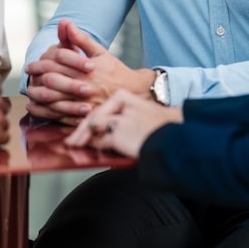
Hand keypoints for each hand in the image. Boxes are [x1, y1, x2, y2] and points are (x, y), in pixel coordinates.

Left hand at [26, 20, 153, 123]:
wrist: (134, 93)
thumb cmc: (115, 70)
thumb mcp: (99, 52)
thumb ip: (80, 39)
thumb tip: (64, 22)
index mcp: (87, 68)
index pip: (57, 63)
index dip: (41, 63)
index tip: (30, 66)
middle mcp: (85, 85)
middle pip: (52, 80)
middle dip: (37, 78)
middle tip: (28, 76)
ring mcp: (85, 103)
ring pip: (54, 100)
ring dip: (38, 96)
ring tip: (29, 92)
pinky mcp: (85, 117)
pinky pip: (60, 116)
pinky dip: (45, 112)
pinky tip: (37, 108)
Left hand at [65, 90, 182, 157]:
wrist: (178, 137)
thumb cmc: (164, 127)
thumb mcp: (142, 113)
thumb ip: (123, 116)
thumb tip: (101, 129)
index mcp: (125, 95)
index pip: (100, 107)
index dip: (87, 120)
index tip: (78, 128)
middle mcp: (120, 105)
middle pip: (93, 115)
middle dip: (80, 130)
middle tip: (71, 140)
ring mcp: (119, 118)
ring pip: (93, 126)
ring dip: (84, 138)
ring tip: (76, 145)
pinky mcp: (119, 134)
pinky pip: (100, 141)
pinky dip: (96, 147)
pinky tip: (91, 152)